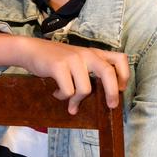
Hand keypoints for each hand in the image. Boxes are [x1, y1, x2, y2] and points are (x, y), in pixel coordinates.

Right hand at [0, 35, 128, 113]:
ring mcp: (73, 59)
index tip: (120, 89)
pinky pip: (68, 91)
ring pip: (85, 89)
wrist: (32, 50)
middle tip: (111, 106)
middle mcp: (86, 54)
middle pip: (108, 72)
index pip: (120, 59)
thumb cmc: (57, 59)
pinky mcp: (59, 66)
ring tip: (68, 98)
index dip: (124, 75)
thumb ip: (89, 75)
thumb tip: (100, 101)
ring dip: (76, 99)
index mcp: (94, 53)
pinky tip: (56, 92)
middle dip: (112, 93)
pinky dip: (63, 97)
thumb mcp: (77, 61)